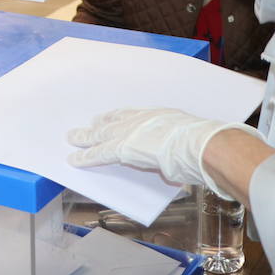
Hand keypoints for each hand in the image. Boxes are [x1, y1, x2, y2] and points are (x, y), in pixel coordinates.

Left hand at [67, 108, 263, 200]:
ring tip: (73, 138)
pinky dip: (85, 156)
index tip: (108, 116)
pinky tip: (74, 159)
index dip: (117, 116)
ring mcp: (129, 132)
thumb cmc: (200, 143)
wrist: (197, 144)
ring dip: (85, 137)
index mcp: (156, 116)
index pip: (131, 114)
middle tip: (87, 125)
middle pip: (112, 122)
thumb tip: (179, 159)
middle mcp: (139, 120)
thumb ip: (177, 144)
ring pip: (101, 135)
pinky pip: (99, 153)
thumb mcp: (187, 136)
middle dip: (98, 125)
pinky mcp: (121, 148)